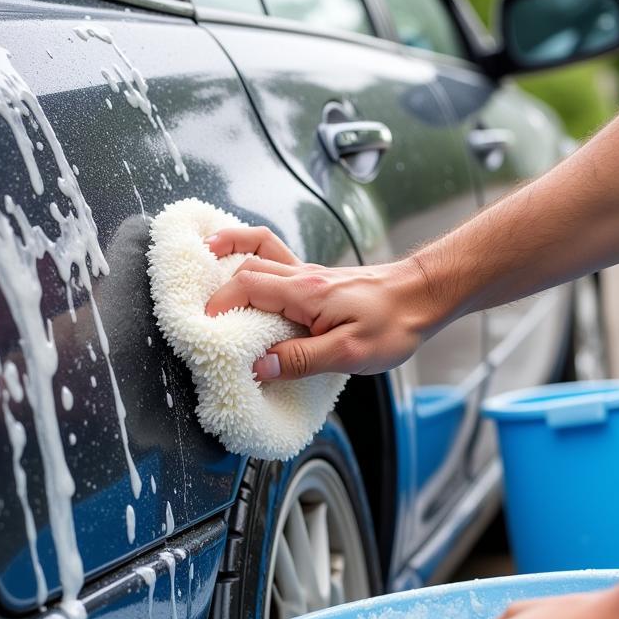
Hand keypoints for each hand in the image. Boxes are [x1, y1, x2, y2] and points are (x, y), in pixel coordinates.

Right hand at [205, 226, 440, 380]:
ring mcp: (312, 276)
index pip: (246, 288)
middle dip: (215, 280)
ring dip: (232, 251)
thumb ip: (301, 359)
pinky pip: (279, 262)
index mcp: (305, 293)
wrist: (426, 296)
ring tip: (206, 253)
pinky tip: (250, 270)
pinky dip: (255, 258)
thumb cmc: (395, 323)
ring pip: (261, 254)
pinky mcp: (321, 282)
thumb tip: (260, 367)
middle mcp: (304, 277)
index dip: (218, 306)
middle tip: (193, 300)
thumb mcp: (349, 352)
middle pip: (246, 266)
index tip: (203, 328)